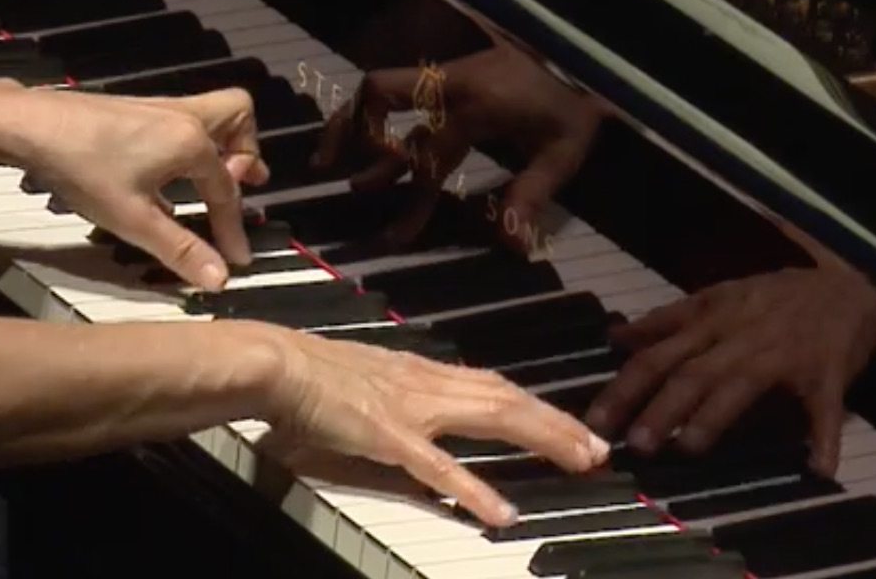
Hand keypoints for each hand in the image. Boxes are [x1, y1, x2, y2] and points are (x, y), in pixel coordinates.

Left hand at [1, 84, 267, 290]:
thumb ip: (180, 249)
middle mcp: (184, 116)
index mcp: (192, 142)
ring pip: (212, 114)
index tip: (238, 260)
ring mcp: (160, 107)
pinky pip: (185, 121)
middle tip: (244, 185)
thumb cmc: (84, 169)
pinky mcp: (138, 109)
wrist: (31, 126)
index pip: (226, 190)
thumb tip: (219, 278)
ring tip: (215, 181)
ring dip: (223, 145)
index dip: (233, 229)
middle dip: (248, 150)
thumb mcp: (133, 219)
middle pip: (238, 117)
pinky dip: (194, 145)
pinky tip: (169, 178)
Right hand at [263, 330, 611, 526]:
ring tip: (579, 461)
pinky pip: (440, 467)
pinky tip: (500, 512)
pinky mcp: (388, 435)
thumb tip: (416, 421)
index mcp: (421, 373)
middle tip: (599, 449)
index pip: (494, 386)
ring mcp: (412, 408)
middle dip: (558, 424)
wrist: (275, 363)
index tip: (572, 426)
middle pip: (508, 399)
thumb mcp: (365, 385)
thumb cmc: (307, 377)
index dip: (537, 407)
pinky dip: (475, 489)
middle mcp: (427, 383)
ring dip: (541, 439)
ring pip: (493, 418)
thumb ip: (395, 398)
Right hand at [312, 42, 604, 252]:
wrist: (589, 54)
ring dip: (351, 115)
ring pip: (381, 83)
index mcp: (476, 106)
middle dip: (352, 130)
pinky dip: (375, 108)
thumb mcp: (563, 152)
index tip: (397, 237)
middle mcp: (451, 84)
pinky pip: (401, 86)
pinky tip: (365, 134)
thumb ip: (531, 194)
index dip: (411, 202)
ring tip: (326, 154)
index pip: (427, 159)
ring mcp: (447, 73)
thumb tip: (511, 246)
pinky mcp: (451, 72)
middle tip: (330, 170)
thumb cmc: (576, 103)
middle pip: (380, 93)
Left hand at [582, 267, 875, 476]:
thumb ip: (666, 320)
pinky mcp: (827, 376)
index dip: (625, 386)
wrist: (850, 282)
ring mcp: (783, 356)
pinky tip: (818, 469)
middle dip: (659, 407)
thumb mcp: (717, 296)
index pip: (658, 353)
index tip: (596, 419)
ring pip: (740, 386)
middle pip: (691, 372)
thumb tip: (615, 337)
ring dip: (713, 418)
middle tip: (632, 443)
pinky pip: (825, 409)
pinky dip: (824, 439)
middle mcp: (740, 336)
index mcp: (711, 318)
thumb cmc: (778, 295)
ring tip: (687, 448)